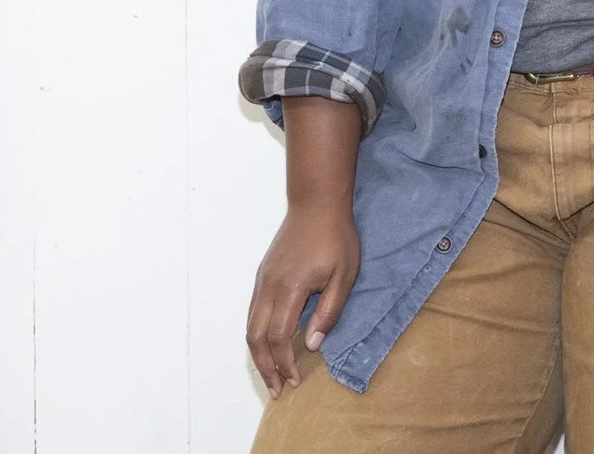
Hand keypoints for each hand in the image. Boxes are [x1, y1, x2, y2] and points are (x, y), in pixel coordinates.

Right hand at [247, 197, 360, 394]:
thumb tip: (311, 345)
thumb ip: (328, 313)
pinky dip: (256, 335)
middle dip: (264, 367)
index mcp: (290, 288)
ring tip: (270, 375)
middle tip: (276, 390)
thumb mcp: (344, 276)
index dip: (284, 363)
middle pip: (255, 337)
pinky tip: (267, 346)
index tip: (295, 381)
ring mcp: (263, 279)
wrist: (316, 202)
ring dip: (257, 354)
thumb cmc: (335, 237)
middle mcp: (269, 285)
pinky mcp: (263, 274)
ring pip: (249, 325)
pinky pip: (253, 311)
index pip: (278, 336)